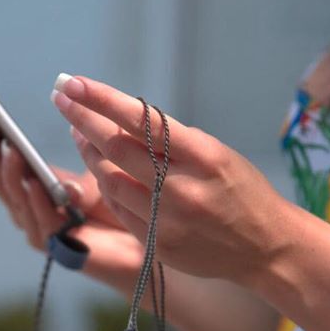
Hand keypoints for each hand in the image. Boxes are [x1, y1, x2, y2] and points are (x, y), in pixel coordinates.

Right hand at [0, 103, 145, 295]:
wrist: (147, 244)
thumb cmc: (122, 206)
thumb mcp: (99, 171)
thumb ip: (84, 153)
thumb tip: (71, 119)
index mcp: (34, 184)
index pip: (0, 158)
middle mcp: (30, 207)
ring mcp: (41, 228)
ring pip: (16, 199)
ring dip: (11, 173)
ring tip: (10, 148)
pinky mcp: (59, 249)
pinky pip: (43, 223)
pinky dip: (38, 202)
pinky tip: (35, 184)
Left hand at [50, 75, 291, 283]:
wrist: (266, 247)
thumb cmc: (243, 192)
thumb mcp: (218, 154)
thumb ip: (172, 142)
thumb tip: (120, 120)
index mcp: (204, 157)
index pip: (141, 120)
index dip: (100, 100)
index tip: (71, 83)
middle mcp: (184, 189)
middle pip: (117, 149)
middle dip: (83, 121)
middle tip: (63, 100)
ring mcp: (169, 221)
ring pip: (111, 181)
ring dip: (91, 155)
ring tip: (81, 135)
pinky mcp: (159, 245)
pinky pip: (121, 210)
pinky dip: (107, 187)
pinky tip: (103, 172)